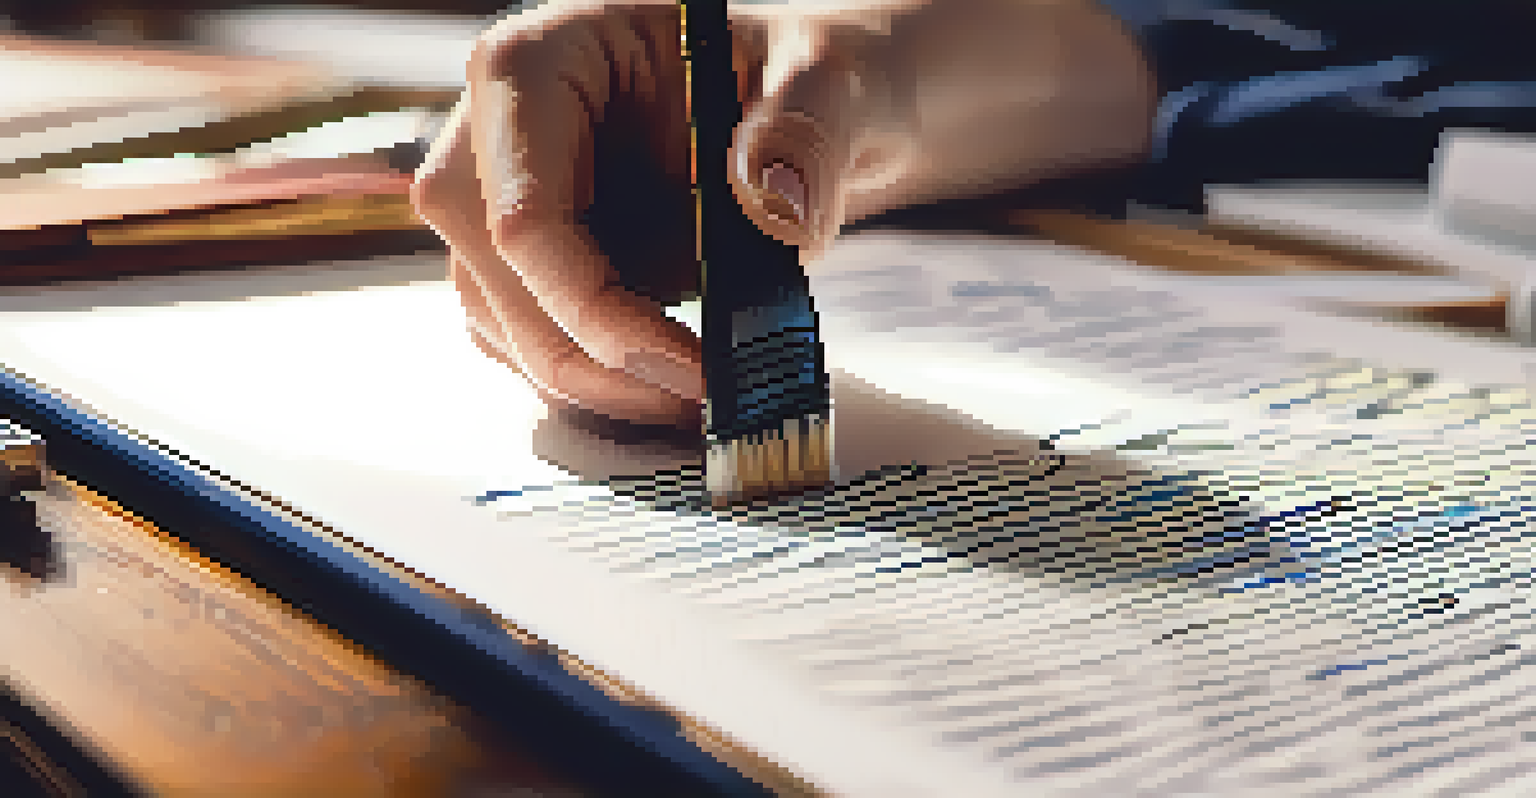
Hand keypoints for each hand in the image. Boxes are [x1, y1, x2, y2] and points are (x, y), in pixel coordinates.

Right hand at [412, 0, 1154, 428]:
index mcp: (548, 51)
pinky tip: (683, 394)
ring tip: (701, 410)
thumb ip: (808, 123)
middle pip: (481, 265)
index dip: (579, 291)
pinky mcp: (570, 256)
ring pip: (501, 313)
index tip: (682, 361)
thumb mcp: (851, 65)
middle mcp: (515, 126)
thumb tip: (768, 210)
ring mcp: (534, 196)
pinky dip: (604, 380)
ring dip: (587, 379)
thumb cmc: (855, 49)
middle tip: (696, 408)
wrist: (863, 90)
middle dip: (576, 351)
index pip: (504, 192)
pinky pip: (547, 334)